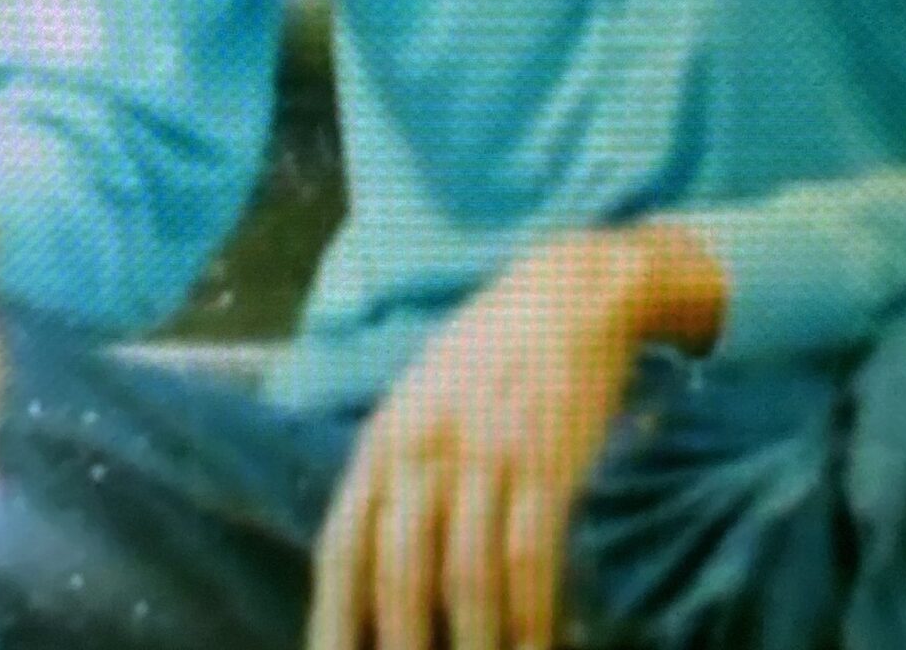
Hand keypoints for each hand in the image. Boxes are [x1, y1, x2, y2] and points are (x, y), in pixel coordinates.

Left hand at [308, 222, 724, 649]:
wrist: (571, 291)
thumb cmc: (491, 352)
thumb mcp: (421, 398)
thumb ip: (395, 470)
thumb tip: (368, 560)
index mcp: (386, 437)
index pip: (343, 546)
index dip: (334, 619)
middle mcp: (426, 447)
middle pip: (401, 575)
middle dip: (405, 648)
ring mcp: (487, 452)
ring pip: (468, 578)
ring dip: (476, 645)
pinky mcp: (547, 457)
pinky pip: (532, 556)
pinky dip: (533, 616)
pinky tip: (540, 647)